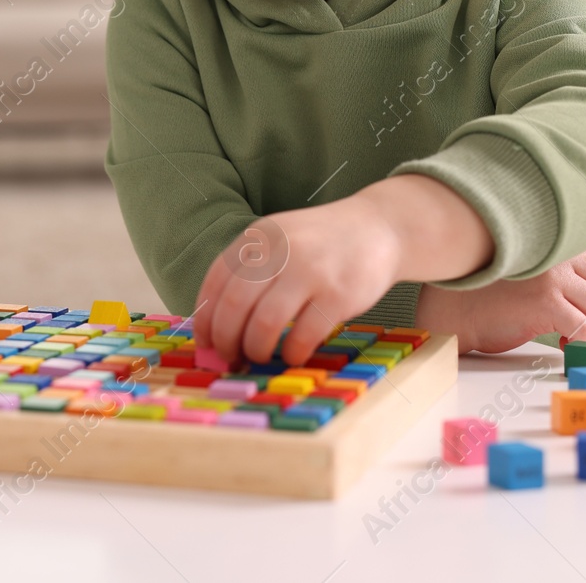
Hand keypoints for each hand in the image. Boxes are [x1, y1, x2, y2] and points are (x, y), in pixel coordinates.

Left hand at [195, 200, 400, 367]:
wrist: (380, 228)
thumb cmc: (322, 243)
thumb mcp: (280, 239)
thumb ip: (251, 270)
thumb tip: (217, 324)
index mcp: (259, 235)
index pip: (216, 281)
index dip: (205, 318)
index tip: (207, 342)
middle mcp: (280, 250)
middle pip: (234, 305)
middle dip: (226, 340)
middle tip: (231, 356)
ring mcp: (310, 271)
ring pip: (264, 324)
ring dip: (255, 349)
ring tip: (259, 356)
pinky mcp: (338, 295)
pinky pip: (302, 336)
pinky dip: (291, 353)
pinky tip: (292, 354)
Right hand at [414, 252, 585, 353]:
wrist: (455, 310)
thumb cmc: (485, 295)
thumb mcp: (527, 275)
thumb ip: (556, 276)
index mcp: (552, 248)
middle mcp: (555, 257)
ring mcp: (551, 278)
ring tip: (574, 340)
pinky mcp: (545, 302)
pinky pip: (582, 327)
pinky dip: (580, 342)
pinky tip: (565, 345)